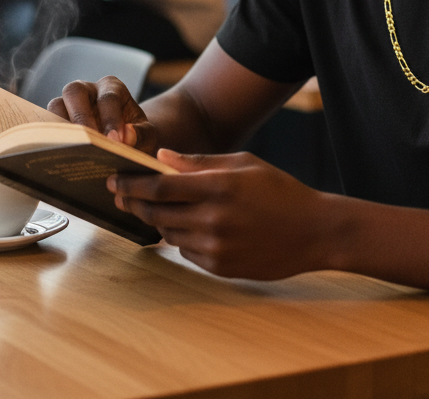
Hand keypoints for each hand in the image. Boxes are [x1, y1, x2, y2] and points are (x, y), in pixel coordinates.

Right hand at [46, 76, 157, 153]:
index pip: (108, 98)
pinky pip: (46, 124)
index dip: (111, 119)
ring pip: (55, 105)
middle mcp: (87, 89)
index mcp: (112, 87)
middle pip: (75, 91)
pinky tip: (58, 157)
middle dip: (81, 117)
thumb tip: (127, 137)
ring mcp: (67, 103)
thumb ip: (141, 134)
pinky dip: (50, 138)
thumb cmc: (135, 136)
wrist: (123, 143)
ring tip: (71, 151)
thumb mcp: (146, 135)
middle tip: (90, 144)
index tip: (115, 142)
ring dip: (61, 127)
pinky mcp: (55, 119)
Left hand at [109, 151, 332, 279]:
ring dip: (159, 221)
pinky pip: (187, 252)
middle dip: (136, 203)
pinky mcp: (221, 268)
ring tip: (158, 208)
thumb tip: (161, 158)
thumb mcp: (242, 164)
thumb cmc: (279, 190)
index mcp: (218, 187)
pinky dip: (183, 238)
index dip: (131, 185)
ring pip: (169, 234)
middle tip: (123, 195)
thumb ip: (199, 163)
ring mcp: (216, 247)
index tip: (113, 180)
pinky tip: (194, 226)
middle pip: (157, 214)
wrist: (315, 231)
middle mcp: (213, 219)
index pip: (159, 188)